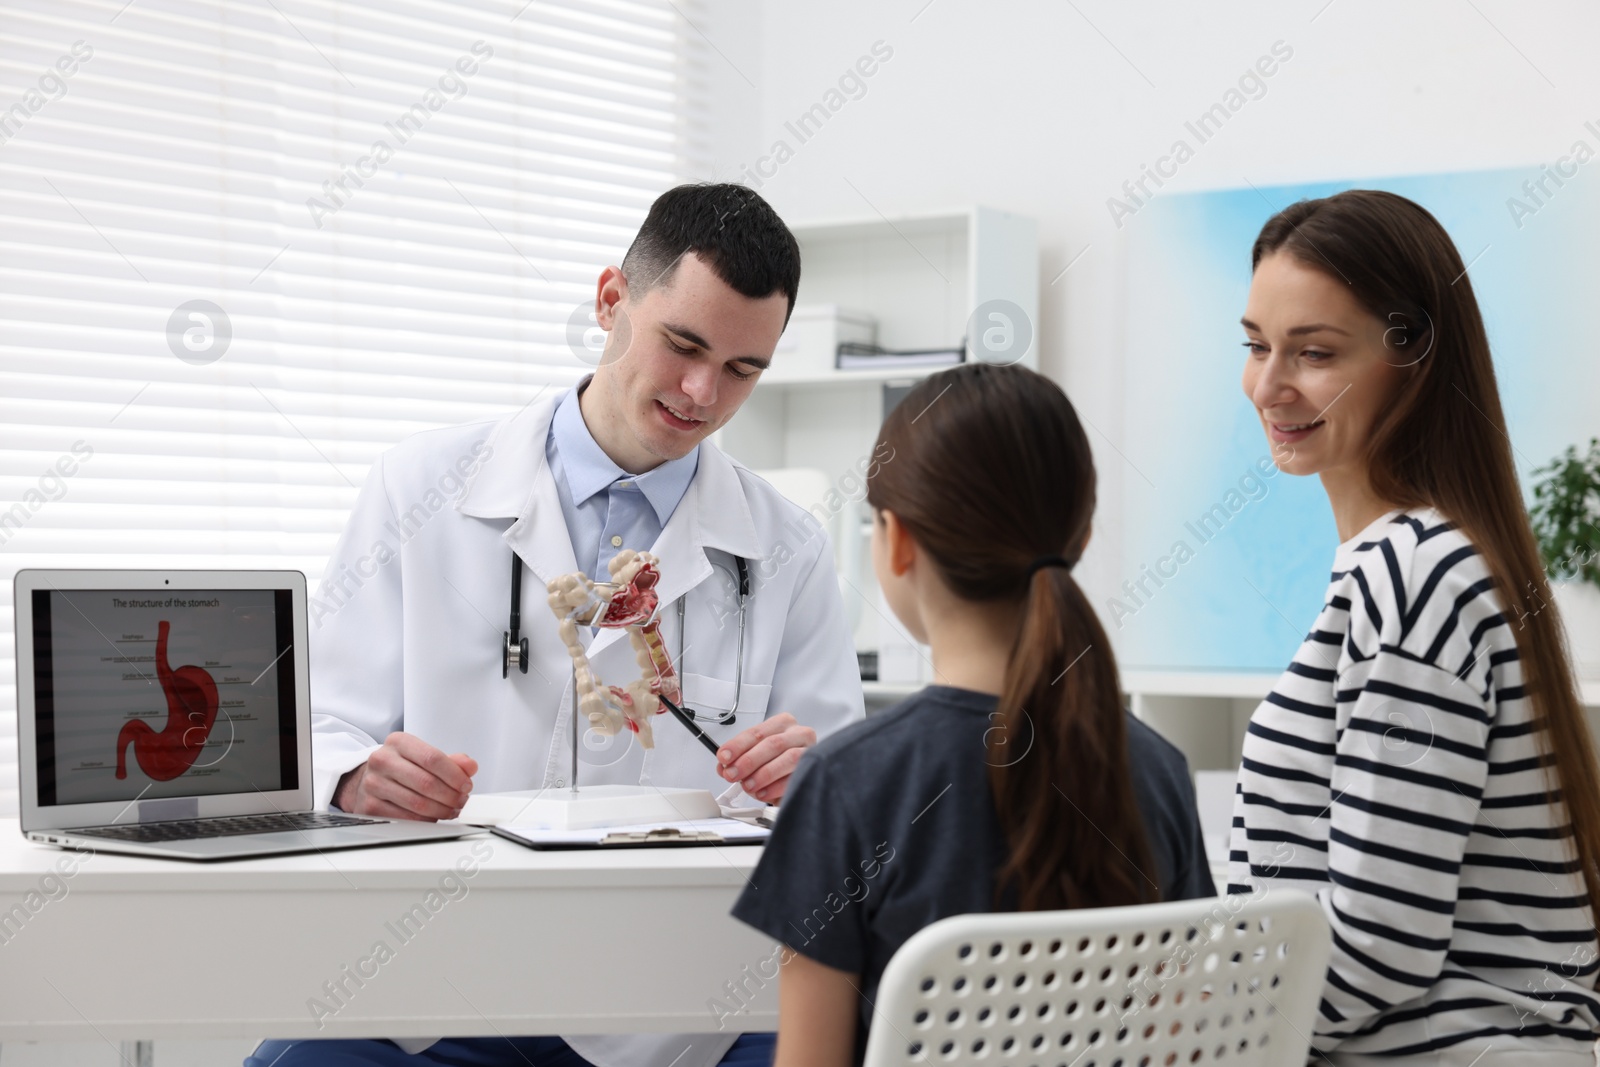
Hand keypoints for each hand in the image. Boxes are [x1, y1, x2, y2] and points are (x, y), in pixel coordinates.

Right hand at [333, 732, 477, 821]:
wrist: (366, 780)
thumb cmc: (399, 767)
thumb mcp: (422, 756)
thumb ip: (450, 761)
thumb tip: (470, 766)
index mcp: (398, 742)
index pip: (432, 758)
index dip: (454, 775)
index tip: (466, 785)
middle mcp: (382, 760)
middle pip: (426, 782)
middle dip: (451, 796)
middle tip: (461, 801)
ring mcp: (373, 784)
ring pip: (418, 803)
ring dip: (442, 810)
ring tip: (451, 810)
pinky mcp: (370, 806)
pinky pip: (407, 818)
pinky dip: (426, 820)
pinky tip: (434, 817)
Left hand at [715, 712, 815, 802]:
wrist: (801, 777)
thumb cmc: (777, 763)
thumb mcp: (755, 759)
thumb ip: (738, 761)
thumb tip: (723, 767)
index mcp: (781, 724)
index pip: (757, 732)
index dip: (738, 745)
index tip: (724, 757)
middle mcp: (798, 733)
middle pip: (773, 743)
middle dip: (749, 761)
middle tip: (733, 774)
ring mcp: (810, 750)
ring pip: (789, 757)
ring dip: (764, 773)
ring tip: (749, 785)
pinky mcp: (815, 769)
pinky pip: (796, 776)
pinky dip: (776, 786)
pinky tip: (763, 793)